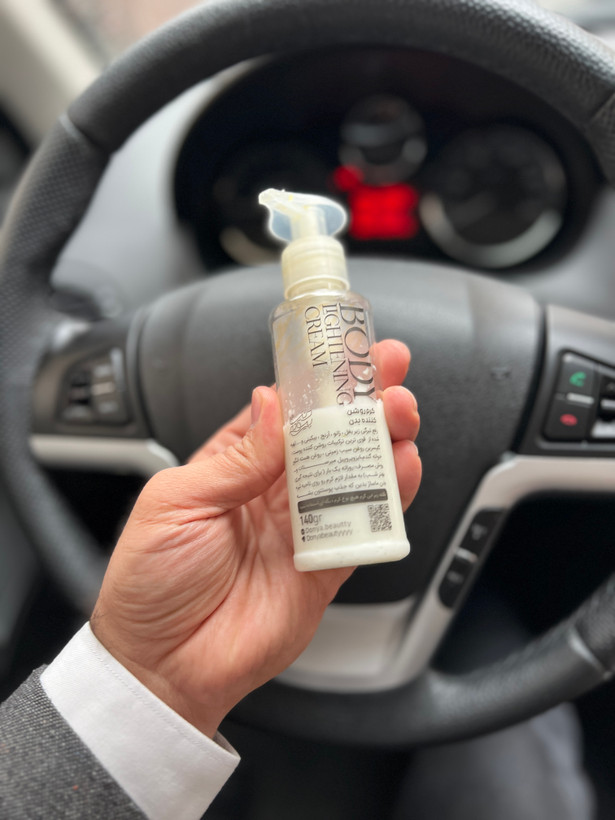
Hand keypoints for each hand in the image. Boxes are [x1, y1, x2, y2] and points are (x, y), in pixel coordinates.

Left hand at [90, 339, 420, 736]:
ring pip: (357, 472)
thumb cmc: (150, 582)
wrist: (163, 666)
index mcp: (235, 464)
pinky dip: (389, 497)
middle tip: (389, 373)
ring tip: (400, 413)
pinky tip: (400, 468)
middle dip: (363, 400)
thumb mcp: (175, 503)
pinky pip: (365, 525)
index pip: (285, 409)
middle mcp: (274, 490)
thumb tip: (271, 403)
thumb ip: (235, 458)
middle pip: (331, 434)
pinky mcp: (327, 564)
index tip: (342, 351)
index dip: (316, 379)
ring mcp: (304, 525)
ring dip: (383, 439)